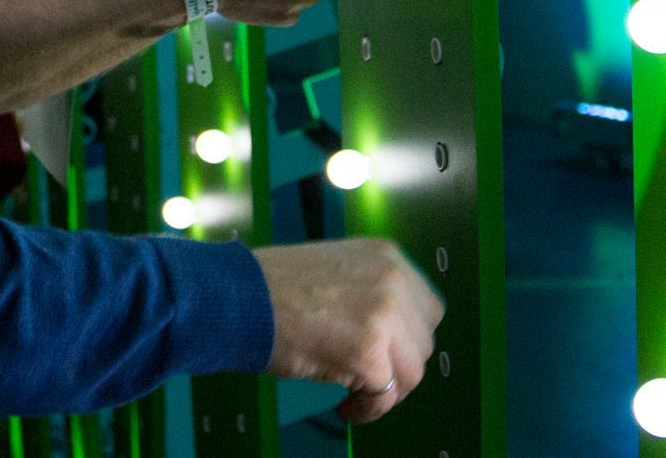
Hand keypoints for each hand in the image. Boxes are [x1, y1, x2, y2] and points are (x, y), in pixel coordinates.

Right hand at [254, 238, 444, 424]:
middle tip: (366, 377)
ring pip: (411, 373)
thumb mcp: (338, 270)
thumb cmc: (273, 288)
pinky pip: (385, 397)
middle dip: (397, 366)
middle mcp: (394, 279)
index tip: (384, 354)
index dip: (406, 339)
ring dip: (385, 391)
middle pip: (424, 343)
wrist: (238, 297)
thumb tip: (394, 337)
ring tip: (352, 394)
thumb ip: (372, 292)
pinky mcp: (369, 352)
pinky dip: (367, 410)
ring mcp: (385, 315)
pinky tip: (344, 406)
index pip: (426, 309)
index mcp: (387, 256)